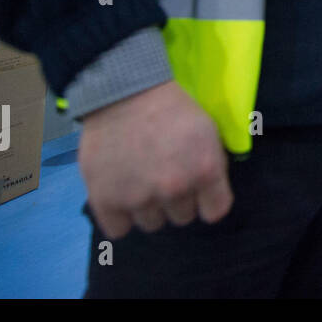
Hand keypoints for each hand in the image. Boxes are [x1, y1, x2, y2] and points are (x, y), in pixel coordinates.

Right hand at [78, 80, 232, 238]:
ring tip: (140, 181)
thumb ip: (213, 166)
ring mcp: (138, 197)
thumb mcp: (208, 130)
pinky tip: (120, 195)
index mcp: (205, 170)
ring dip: (148, 208)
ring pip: (152, 224)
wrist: (124, 92)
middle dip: (176, 200)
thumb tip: (210, 194)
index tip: (197, 189)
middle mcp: (174, 188)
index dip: (207, 200)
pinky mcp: (105, 200)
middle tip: (164, 175)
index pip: (215, 211)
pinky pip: (118, 230)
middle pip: (182, 217)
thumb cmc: (171, 108)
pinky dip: (119, 217)